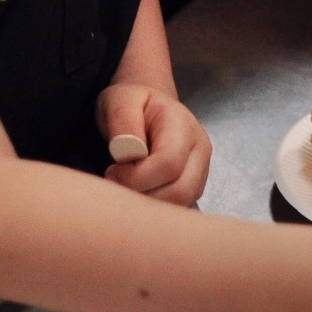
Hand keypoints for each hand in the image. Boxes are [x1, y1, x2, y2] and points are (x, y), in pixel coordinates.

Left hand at [97, 84, 211, 206]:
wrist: (148, 109)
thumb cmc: (132, 105)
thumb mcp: (121, 100)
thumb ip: (123, 121)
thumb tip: (129, 152)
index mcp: (184, 126)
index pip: (168, 164)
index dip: (135, 177)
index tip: (111, 171)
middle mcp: (200, 151)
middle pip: (180, 191)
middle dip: (141, 196)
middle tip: (116, 185)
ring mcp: (200, 172)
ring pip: (180, 205)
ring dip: (147, 206)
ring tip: (125, 188)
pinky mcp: (193, 188)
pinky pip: (176, 209)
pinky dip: (154, 211)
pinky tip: (136, 194)